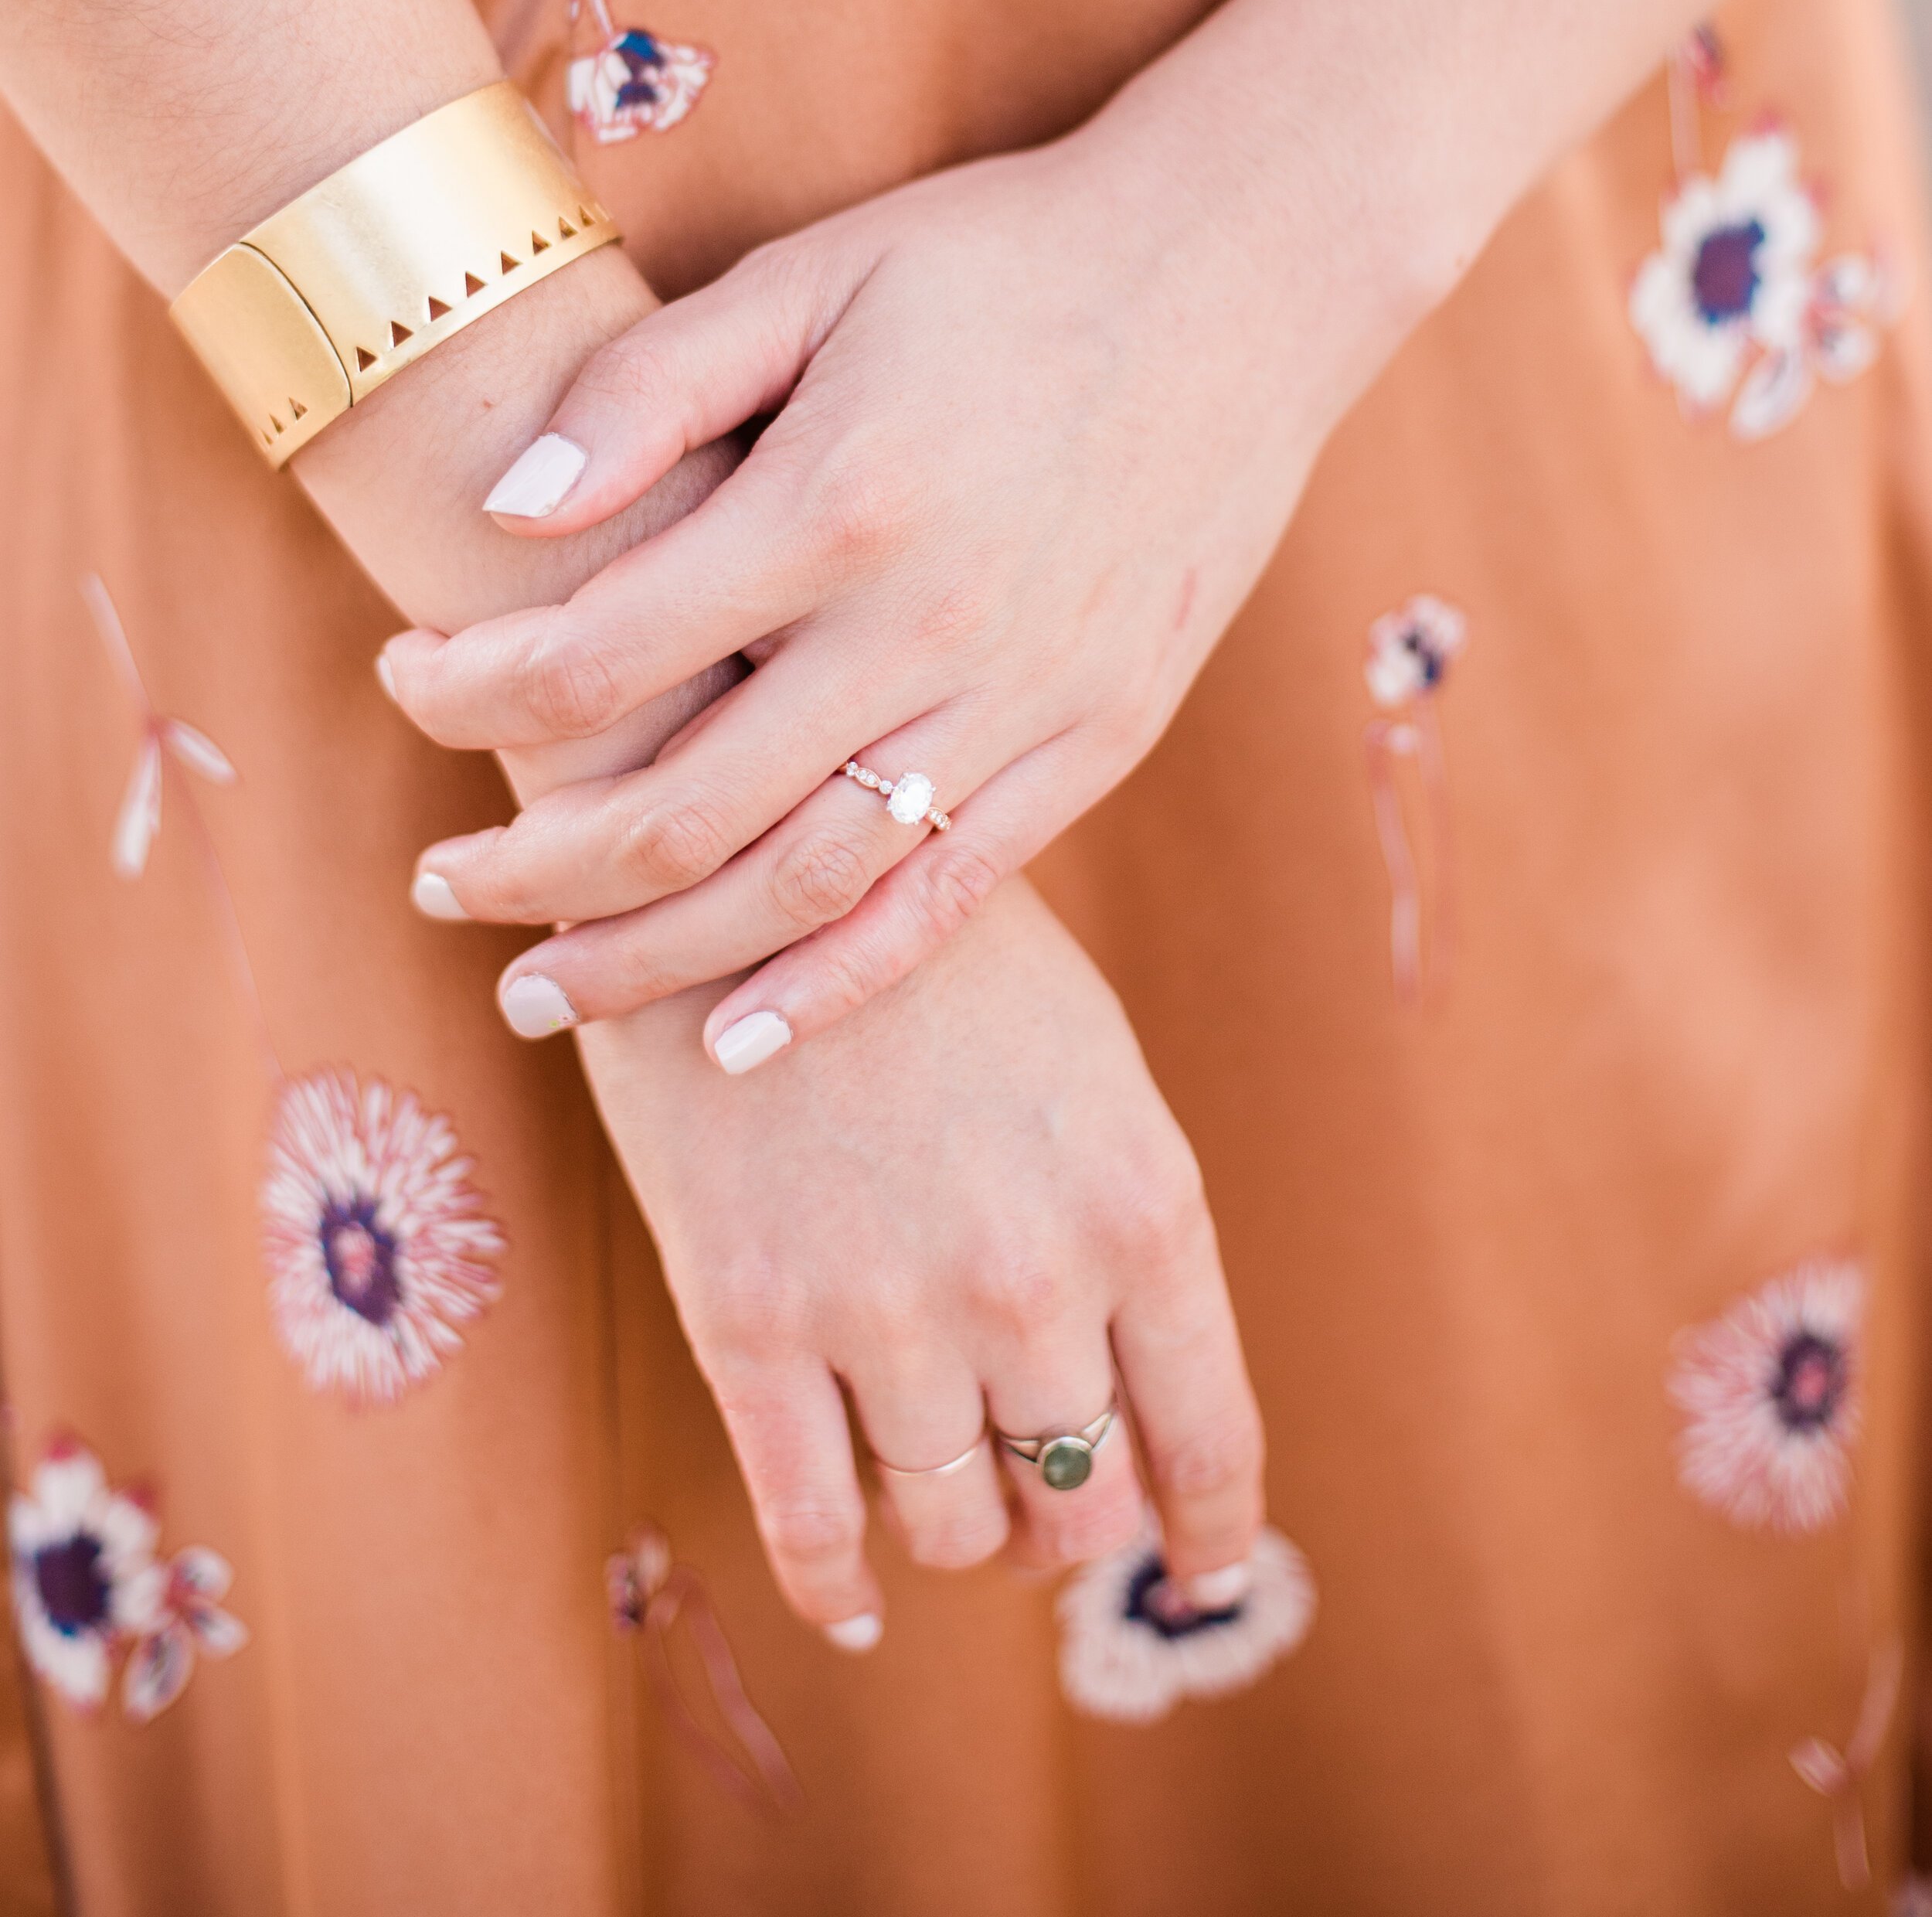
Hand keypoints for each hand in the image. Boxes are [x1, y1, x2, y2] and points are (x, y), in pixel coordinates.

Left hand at [383, 102, 1338, 1060]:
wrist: (1236, 283)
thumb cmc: (1000, 262)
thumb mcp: (813, 274)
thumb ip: (652, 387)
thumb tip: (508, 512)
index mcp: (834, 502)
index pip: (591, 657)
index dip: (468, 690)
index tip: (406, 681)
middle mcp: (924, 627)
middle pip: (677, 812)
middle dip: (529, 871)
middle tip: (436, 885)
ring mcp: (1020, 703)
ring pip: (800, 888)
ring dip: (652, 961)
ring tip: (542, 994)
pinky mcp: (1093, 744)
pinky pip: (946, 902)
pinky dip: (835, 987)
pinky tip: (740, 1039)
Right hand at [576, 874, 1264, 1640]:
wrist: (751, 861)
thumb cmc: (937, 957)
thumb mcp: (1091, 1068)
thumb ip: (1126, 1227)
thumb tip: (1145, 1391)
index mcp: (1143, 1206)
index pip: (1209, 1439)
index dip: (1215, 1529)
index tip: (1206, 1567)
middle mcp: (1030, 1279)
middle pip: (1079, 1503)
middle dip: (1067, 1524)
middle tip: (1039, 1507)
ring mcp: (886, 1310)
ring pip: (953, 1527)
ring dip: (959, 1537)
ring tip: (943, 1508)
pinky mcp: (750, 1321)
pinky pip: (810, 1523)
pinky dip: (837, 1586)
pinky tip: (852, 1599)